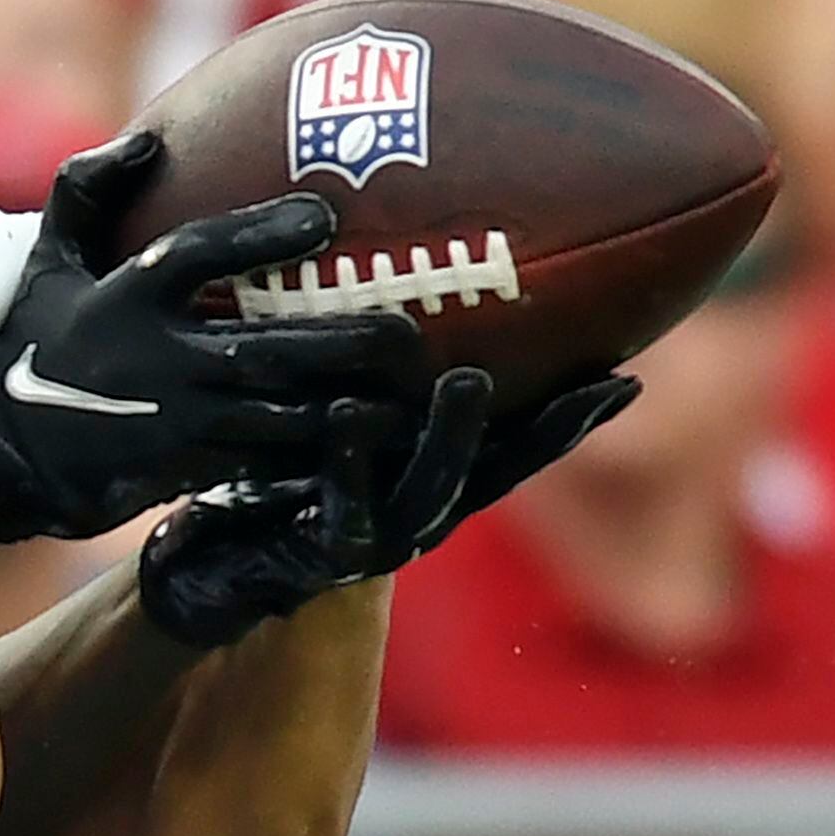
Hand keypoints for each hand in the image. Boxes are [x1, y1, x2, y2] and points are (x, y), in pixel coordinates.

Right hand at [0, 126, 430, 546]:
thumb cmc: (33, 339)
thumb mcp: (46, 258)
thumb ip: (88, 191)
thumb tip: (148, 139)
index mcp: (127, 299)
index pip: (198, 257)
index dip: (260, 237)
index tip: (323, 217)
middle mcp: (157, 362)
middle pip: (266, 350)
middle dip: (341, 343)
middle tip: (407, 329)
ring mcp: (174, 424)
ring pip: (279, 421)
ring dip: (348, 412)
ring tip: (412, 397)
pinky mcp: (183, 471)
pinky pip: (263, 465)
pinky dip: (319, 457)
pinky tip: (374, 445)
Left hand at [138, 365, 637, 647]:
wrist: (207, 567)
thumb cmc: (275, 476)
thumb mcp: (333, 414)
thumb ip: (375, 369)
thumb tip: (406, 268)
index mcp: (435, 481)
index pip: (520, 447)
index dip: (572, 417)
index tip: (627, 376)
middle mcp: (418, 515)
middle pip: (495, 471)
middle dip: (542, 428)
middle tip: (583, 372)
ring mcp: (372, 541)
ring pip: (429, 492)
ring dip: (452, 438)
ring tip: (468, 381)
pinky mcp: (314, 556)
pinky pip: (338, 505)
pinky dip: (345, 460)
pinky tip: (347, 412)